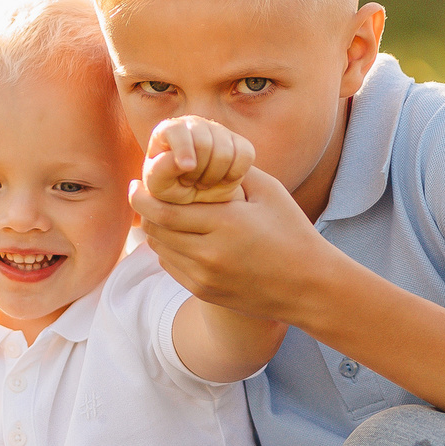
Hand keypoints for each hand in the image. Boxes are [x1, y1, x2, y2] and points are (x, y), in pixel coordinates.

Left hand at [132, 162, 334, 320]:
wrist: (308, 285)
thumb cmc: (292, 231)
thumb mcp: (270, 192)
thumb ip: (233, 171)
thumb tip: (202, 153)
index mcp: (225, 223)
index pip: (164, 210)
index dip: (142, 197)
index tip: (136, 183)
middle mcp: (209, 254)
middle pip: (156, 230)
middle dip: (144, 211)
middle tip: (141, 195)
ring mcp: (205, 277)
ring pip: (160, 250)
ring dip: (156, 230)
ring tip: (160, 214)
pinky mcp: (204, 292)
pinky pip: (172, 267)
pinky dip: (168, 249)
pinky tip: (179, 237)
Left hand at [143, 116, 252, 205]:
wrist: (196, 195)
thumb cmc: (171, 187)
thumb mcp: (158, 185)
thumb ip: (161, 171)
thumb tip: (182, 163)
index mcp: (170, 129)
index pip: (177, 130)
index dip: (183, 149)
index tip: (187, 168)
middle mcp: (195, 124)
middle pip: (203, 143)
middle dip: (197, 171)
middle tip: (190, 183)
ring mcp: (219, 131)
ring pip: (225, 151)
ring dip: (214, 176)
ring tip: (203, 183)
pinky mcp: (240, 144)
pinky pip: (246, 155)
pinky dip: (235, 174)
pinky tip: (222, 180)